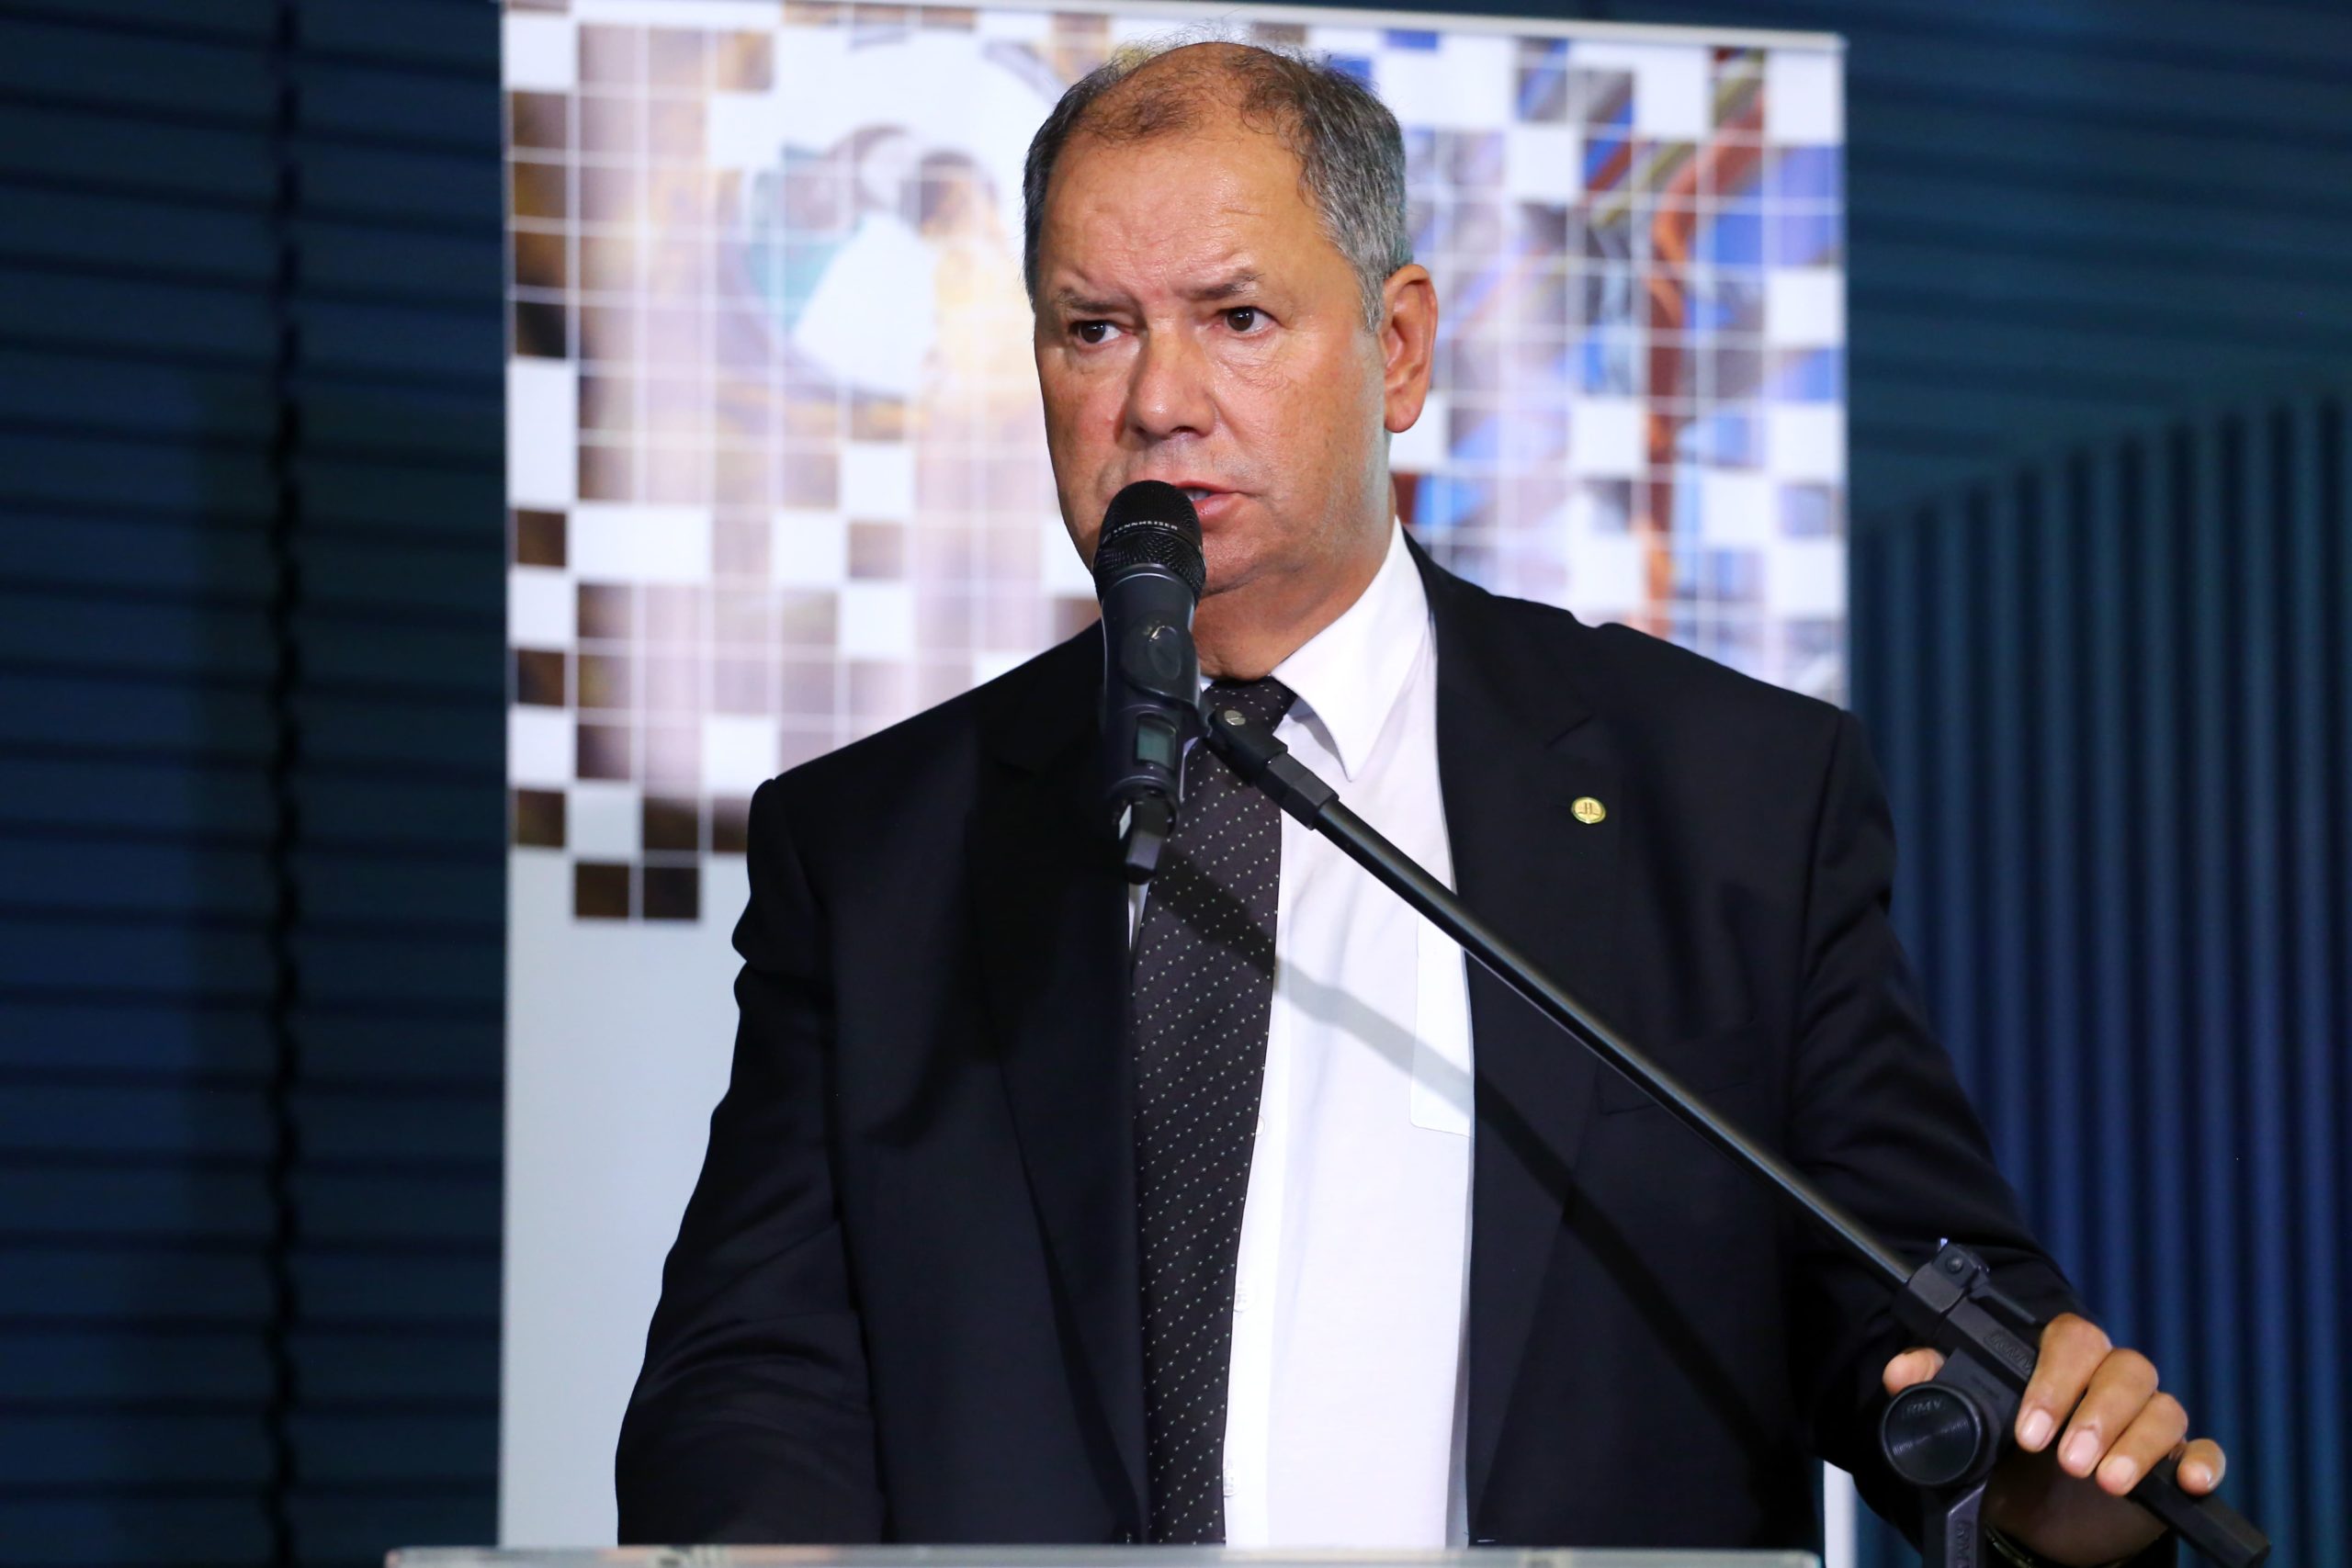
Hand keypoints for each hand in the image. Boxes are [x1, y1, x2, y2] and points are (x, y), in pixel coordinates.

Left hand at [1882, 1313, 2227, 1566]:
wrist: (2043, 1518)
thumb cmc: (2009, 1453)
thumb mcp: (1972, 1421)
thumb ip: (1937, 1385)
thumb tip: (1900, 1374)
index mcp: (2063, 1361)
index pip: (2073, 1341)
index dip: (2055, 1381)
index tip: (2029, 1430)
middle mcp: (2111, 1382)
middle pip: (2126, 1370)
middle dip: (2096, 1416)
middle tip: (2067, 1461)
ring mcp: (2148, 1420)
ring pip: (2164, 1408)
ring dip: (2137, 1445)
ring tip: (2105, 1483)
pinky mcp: (2177, 1461)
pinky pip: (2204, 1449)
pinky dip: (2204, 1462)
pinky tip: (2190, 1481)